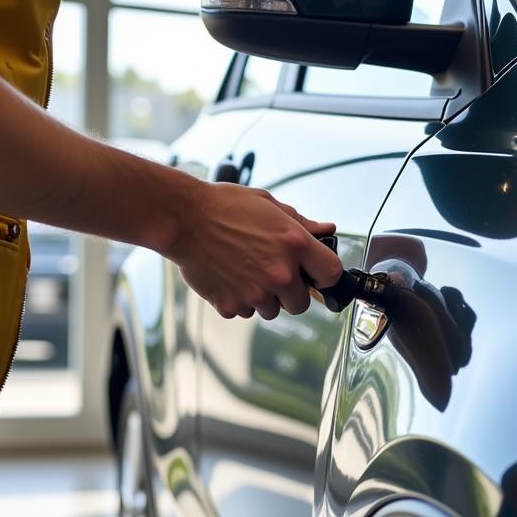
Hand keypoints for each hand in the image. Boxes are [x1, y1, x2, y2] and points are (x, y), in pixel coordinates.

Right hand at [170, 180, 342, 319]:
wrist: (184, 219)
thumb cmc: (225, 207)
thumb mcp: (269, 205)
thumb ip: (302, 223)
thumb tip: (326, 231)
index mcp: (295, 244)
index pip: (332, 275)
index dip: (325, 275)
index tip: (316, 274)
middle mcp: (280, 273)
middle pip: (302, 303)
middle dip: (291, 292)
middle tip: (273, 273)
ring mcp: (256, 293)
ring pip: (272, 310)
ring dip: (265, 297)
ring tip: (246, 271)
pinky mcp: (232, 305)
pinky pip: (246, 312)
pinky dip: (240, 300)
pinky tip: (229, 277)